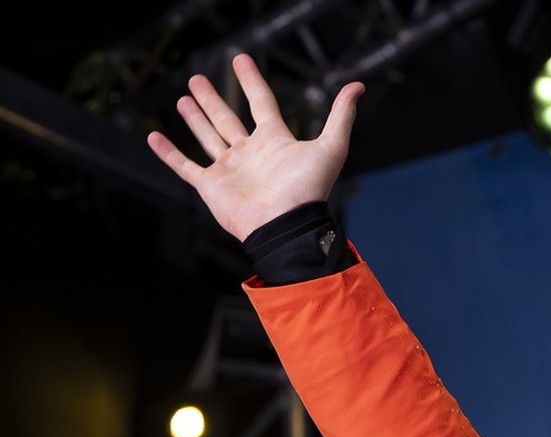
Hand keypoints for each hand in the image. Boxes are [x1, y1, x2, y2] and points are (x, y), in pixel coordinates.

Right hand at [147, 52, 364, 241]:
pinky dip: (168, 153)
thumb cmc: (309, 189)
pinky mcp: (211, 186)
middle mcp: (251, 154)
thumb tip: (357, 87)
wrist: (286, 223)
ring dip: (195, 119)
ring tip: (184, 99)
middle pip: (228, 119)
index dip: (251, 81)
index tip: (241, 60)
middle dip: (213, 100)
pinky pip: (184, 167)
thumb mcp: (330, 146)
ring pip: (208, 138)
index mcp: (275, 142)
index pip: (261, 103)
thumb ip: (341, 116)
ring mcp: (230, 169)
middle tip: (198, 79)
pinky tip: (153, 137)